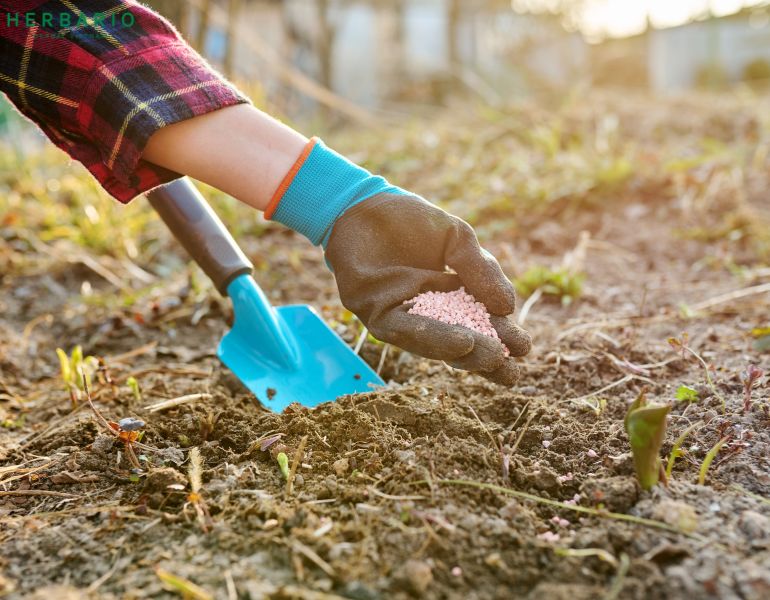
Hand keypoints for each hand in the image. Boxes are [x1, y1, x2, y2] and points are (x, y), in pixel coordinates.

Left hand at [325, 193, 530, 384]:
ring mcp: (401, 317)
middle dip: (486, 358)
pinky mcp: (374, 313)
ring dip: (463, 353)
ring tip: (491, 356)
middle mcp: (426, 315)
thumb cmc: (412, 222)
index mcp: (450, 300)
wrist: (365, 203)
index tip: (524, 348)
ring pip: (433, 343)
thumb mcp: (458, 240)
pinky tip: (460, 342)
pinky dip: (432, 336)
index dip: (501, 339)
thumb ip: (480, 270)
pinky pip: (404, 329)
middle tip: (511, 368)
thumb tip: (507, 307)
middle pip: (458, 345)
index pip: (479, 326)